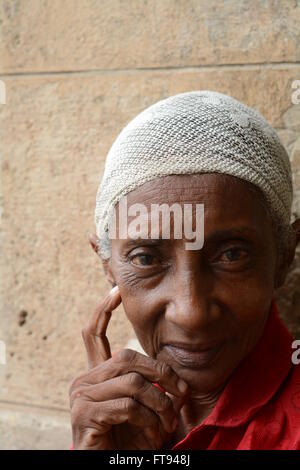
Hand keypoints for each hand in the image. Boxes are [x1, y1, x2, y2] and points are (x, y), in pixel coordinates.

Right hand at [69, 286, 188, 449]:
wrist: (110, 468)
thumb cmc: (128, 439)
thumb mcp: (144, 409)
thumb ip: (153, 389)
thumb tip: (179, 383)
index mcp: (96, 374)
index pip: (94, 333)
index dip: (103, 310)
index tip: (116, 290)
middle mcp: (84, 381)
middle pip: (127, 357)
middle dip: (161, 373)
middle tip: (181, 394)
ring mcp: (81, 397)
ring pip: (133, 382)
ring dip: (159, 404)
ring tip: (167, 424)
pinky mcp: (84, 415)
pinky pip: (128, 406)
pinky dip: (149, 420)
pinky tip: (151, 435)